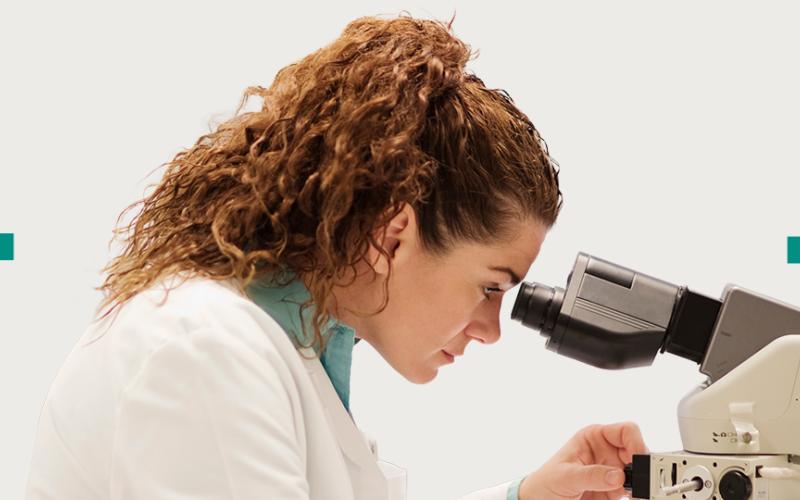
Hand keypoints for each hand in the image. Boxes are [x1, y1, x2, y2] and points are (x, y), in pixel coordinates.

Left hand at [518, 421, 648, 499]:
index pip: (625, 431)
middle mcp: (607, 451)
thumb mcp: (565, 476)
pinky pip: (635, 490)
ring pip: (639, 472)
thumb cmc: (546, 481)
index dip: (636, 441)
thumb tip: (617, 476)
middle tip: (643, 479)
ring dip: (643, 481)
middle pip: (637, 451)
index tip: (637, 459)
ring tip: (639, 492)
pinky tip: (636, 498)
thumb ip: (590, 475)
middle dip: (643, 463)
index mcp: (594, 437)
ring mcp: (612, 471)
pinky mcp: (615, 490)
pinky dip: (639, 494)